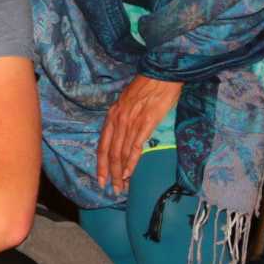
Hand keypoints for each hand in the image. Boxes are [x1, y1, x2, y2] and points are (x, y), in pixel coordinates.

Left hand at [99, 74, 182, 192]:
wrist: (162, 73)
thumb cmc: (148, 87)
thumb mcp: (128, 101)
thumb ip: (123, 118)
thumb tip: (123, 136)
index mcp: (113, 115)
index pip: (102, 145)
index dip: (100, 164)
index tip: (100, 178)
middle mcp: (118, 120)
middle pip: (110, 153)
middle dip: (110, 173)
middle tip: (112, 189)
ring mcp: (131, 122)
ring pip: (121, 153)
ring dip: (120, 172)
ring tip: (121, 186)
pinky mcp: (146, 123)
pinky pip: (135, 147)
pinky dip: (131, 162)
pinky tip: (129, 173)